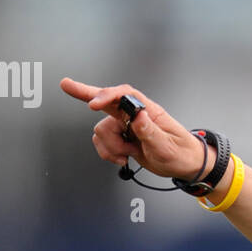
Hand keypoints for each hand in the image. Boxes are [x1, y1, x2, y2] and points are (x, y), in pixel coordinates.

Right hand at [60, 78, 207, 179]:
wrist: (185, 166)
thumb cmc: (182, 152)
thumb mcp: (168, 146)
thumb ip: (151, 132)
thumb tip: (139, 116)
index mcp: (147, 111)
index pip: (123, 95)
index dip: (106, 96)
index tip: (93, 104)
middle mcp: (134, 115)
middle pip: (105, 100)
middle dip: (84, 93)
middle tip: (66, 85)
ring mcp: (126, 127)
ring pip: (102, 130)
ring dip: (110, 146)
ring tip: (127, 154)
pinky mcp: (122, 139)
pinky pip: (103, 142)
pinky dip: (108, 153)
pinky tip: (122, 159)